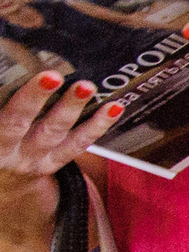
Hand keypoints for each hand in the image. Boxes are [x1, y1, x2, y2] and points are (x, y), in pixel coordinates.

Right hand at [0, 71, 120, 183]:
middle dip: (35, 97)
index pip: (2, 120)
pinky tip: (115, 107)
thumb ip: (1, 102)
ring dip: (72, 107)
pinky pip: (80, 143)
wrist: (5, 181)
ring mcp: (35, 159)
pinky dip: (98, 124)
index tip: (30, 78)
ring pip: (55, 133)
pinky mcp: (57, 162)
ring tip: (86, 86)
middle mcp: (9, 152)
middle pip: (19, 124)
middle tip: (53, 75)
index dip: (17, 99)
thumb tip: (8, 70)